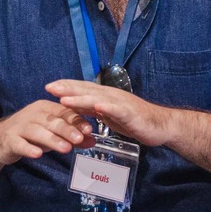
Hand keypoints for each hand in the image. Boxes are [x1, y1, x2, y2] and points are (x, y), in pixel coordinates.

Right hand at [0, 100, 91, 164]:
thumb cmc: (31, 134)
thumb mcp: (53, 134)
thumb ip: (72, 136)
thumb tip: (92, 141)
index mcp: (46, 108)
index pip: (64, 112)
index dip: (77, 120)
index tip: (89, 130)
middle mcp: (33, 114)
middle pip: (53, 121)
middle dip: (67, 130)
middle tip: (79, 139)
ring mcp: (20, 126)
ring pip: (38, 132)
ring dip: (52, 140)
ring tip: (66, 148)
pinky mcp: (9, 139)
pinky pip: (20, 144)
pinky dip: (29, 148)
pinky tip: (38, 154)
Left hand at [47, 79, 177, 149]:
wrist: (161, 125)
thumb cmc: (135, 121)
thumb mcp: (109, 115)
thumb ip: (94, 110)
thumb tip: (75, 107)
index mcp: (106, 96)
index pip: (84, 88)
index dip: (67, 86)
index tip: (49, 85)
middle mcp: (112, 96)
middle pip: (87, 90)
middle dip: (68, 88)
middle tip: (49, 87)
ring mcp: (121, 104)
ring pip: (98, 99)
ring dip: (81, 98)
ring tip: (65, 98)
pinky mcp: (130, 114)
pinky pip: (117, 110)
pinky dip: (107, 107)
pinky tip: (97, 107)